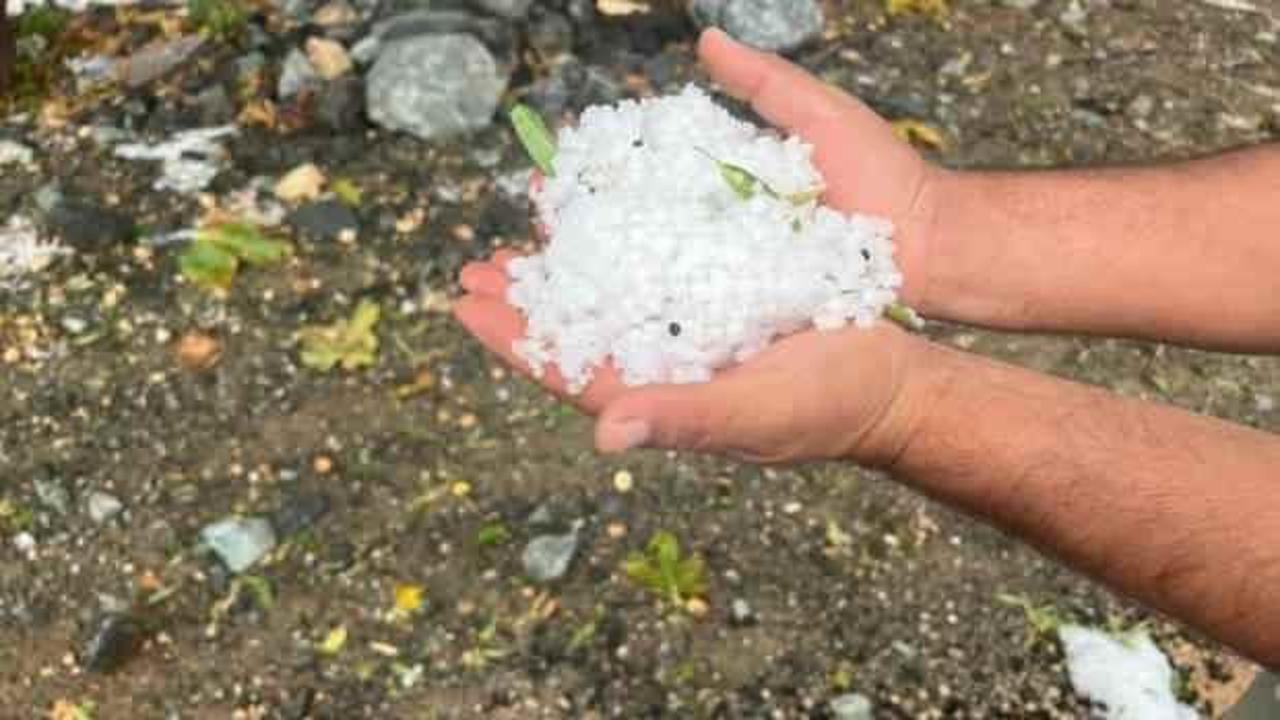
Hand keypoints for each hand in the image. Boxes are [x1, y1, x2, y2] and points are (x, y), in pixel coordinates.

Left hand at [453, 28, 945, 463]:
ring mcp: (689, 336)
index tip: (466, 305)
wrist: (890, 377)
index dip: (517, 341)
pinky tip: (604, 221)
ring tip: (520, 241)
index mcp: (662, 400)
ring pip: (610, 298)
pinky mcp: (717, 304)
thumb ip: (682, 420)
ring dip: (565, 270)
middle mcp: (665, 367)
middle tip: (475, 267)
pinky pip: (653, 272)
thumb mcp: (754, 413)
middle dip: (526, 303)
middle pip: (579, 332)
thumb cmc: (826, 406)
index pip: (572, 373)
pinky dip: (621, 246)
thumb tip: (604, 433)